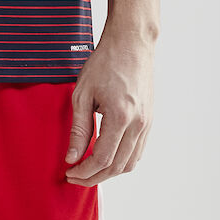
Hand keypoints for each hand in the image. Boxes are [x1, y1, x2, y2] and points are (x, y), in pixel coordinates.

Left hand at [64, 26, 154, 185]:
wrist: (130, 43)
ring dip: (109, 171)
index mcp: (120, 117)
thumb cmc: (105, 62)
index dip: (85, 171)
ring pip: (130, 162)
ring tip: (88, 168)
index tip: (70, 173)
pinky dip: (122, 160)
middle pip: (117, 166)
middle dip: (95, 176)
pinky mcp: (149, 120)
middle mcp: (138, 124)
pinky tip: (106, 156)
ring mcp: (147, 123)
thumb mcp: (83, 93)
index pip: (102, 158)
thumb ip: (79, 128)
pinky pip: (137, 150)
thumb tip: (72, 157)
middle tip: (76, 176)